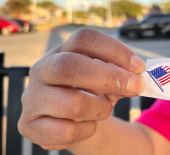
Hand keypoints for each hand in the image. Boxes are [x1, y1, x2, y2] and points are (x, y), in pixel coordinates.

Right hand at [18, 28, 145, 149]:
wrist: (70, 121)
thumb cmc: (90, 95)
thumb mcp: (106, 80)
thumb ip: (119, 76)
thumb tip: (135, 80)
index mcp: (62, 52)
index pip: (84, 39)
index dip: (114, 50)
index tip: (138, 67)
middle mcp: (42, 70)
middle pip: (70, 65)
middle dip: (108, 77)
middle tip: (134, 87)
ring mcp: (33, 98)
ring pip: (71, 103)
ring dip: (100, 109)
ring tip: (104, 110)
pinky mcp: (31, 125)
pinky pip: (66, 131)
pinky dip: (87, 130)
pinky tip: (88, 125)